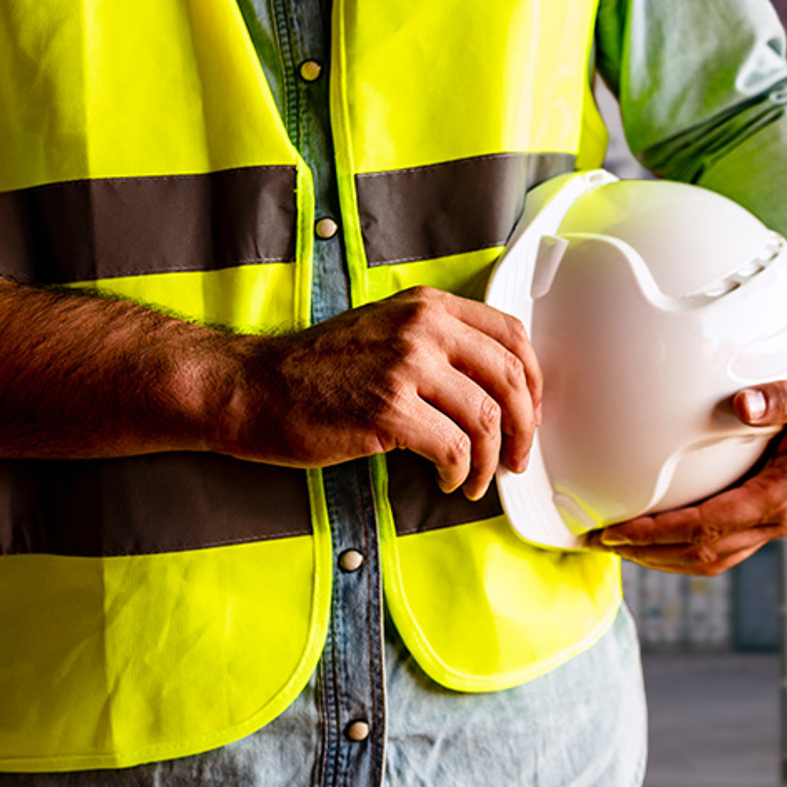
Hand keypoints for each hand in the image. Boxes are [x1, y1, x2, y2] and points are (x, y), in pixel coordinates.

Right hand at [219, 286, 542, 499]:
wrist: (254, 388)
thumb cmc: (318, 370)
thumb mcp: (386, 331)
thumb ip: (440, 345)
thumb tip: (497, 388)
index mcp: (428, 306)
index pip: (512, 335)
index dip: (532, 381)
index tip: (530, 413)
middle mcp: (423, 328)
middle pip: (509, 379)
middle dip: (522, 427)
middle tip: (515, 457)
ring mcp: (406, 366)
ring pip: (485, 419)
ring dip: (488, 460)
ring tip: (474, 480)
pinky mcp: (389, 409)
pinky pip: (453, 448)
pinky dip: (459, 473)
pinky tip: (446, 481)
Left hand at [585, 221, 786, 574]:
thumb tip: (744, 404)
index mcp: (786, 496)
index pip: (708, 528)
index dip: (657, 533)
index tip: (615, 530)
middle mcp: (779, 518)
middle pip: (701, 555)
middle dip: (647, 553)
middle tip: (596, 540)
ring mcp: (775, 521)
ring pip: (710, 558)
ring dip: (661, 557)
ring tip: (615, 544)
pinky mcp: (770, 513)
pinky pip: (721, 542)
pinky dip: (682, 545)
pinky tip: (654, 530)